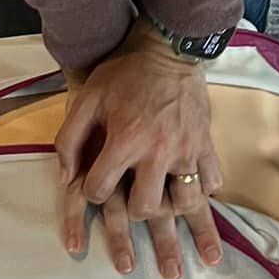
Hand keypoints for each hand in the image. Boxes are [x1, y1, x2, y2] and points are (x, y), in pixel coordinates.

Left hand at [54, 20, 224, 278]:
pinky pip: (212, 180)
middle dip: (135, 214)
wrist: (168, 48)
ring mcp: (187, 150)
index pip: (100, 189)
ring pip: (185, 203)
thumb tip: (66, 174)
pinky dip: (205, 192)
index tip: (93, 189)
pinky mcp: (206, 144)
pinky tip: (200, 198)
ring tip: (177, 229)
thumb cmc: (123, 73)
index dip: (90, 193)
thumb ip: (70, 137)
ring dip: (176, 216)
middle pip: (146, 207)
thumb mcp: (86, 98)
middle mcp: (158, 151)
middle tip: (133, 210)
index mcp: (124, 140)